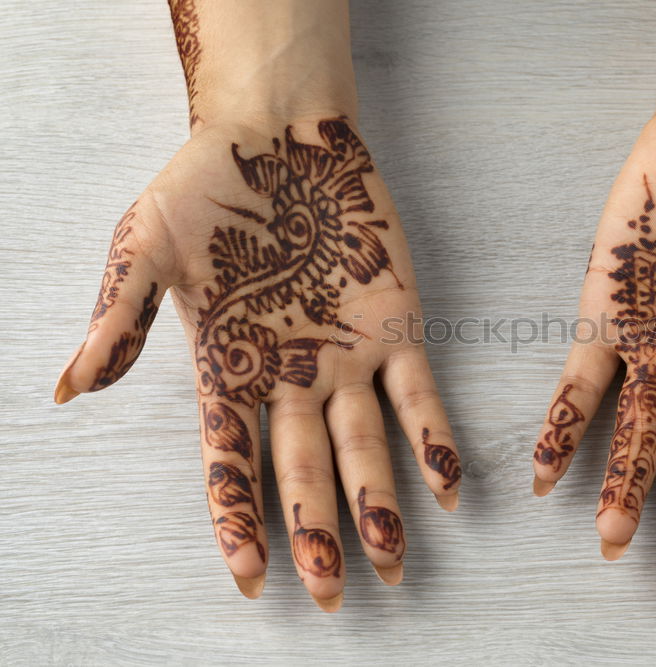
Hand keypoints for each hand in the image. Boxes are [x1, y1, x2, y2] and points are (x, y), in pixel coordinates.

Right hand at [54, 116, 461, 609]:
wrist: (279, 136)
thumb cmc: (206, 186)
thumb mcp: (144, 248)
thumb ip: (118, 319)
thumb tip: (68, 388)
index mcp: (228, 370)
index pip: (231, 462)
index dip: (238, 519)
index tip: (250, 576)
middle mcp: (290, 378)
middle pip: (303, 471)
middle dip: (316, 532)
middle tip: (333, 594)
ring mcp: (345, 359)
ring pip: (364, 447)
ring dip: (379, 504)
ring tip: (392, 563)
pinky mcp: (396, 328)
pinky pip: (417, 395)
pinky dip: (433, 440)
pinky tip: (451, 488)